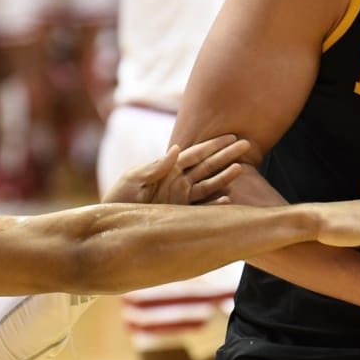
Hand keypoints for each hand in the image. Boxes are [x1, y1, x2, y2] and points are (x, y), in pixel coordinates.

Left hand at [102, 135, 249, 204]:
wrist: (113, 223)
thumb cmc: (119, 198)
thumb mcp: (133, 179)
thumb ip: (155, 167)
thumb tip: (175, 149)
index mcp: (167, 169)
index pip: (194, 154)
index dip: (212, 145)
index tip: (230, 136)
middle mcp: (178, 182)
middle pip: (207, 166)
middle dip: (226, 155)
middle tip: (246, 144)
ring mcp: (181, 198)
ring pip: (208, 185)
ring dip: (224, 177)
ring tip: (241, 168)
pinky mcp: (182, 215)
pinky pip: (202, 208)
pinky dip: (215, 204)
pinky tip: (227, 199)